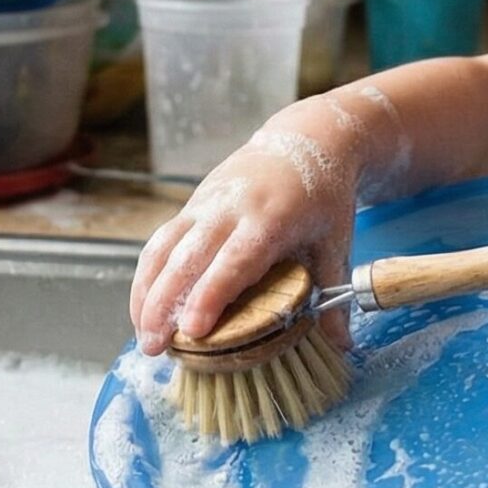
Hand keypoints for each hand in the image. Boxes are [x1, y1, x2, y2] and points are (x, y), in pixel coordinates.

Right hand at [128, 116, 362, 355]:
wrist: (307, 139)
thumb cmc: (322, 195)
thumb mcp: (335, 243)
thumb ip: (336, 295)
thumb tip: (345, 346)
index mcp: (270, 219)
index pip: (234, 262)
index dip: (210, 296)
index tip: (192, 331)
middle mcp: (229, 209)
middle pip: (187, 259)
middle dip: (164, 305)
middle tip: (155, 347)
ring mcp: (205, 204)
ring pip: (163, 249)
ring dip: (146, 293)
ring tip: (143, 334)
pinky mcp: (191, 204)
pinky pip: (160, 241)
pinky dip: (147, 275)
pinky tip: (143, 306)